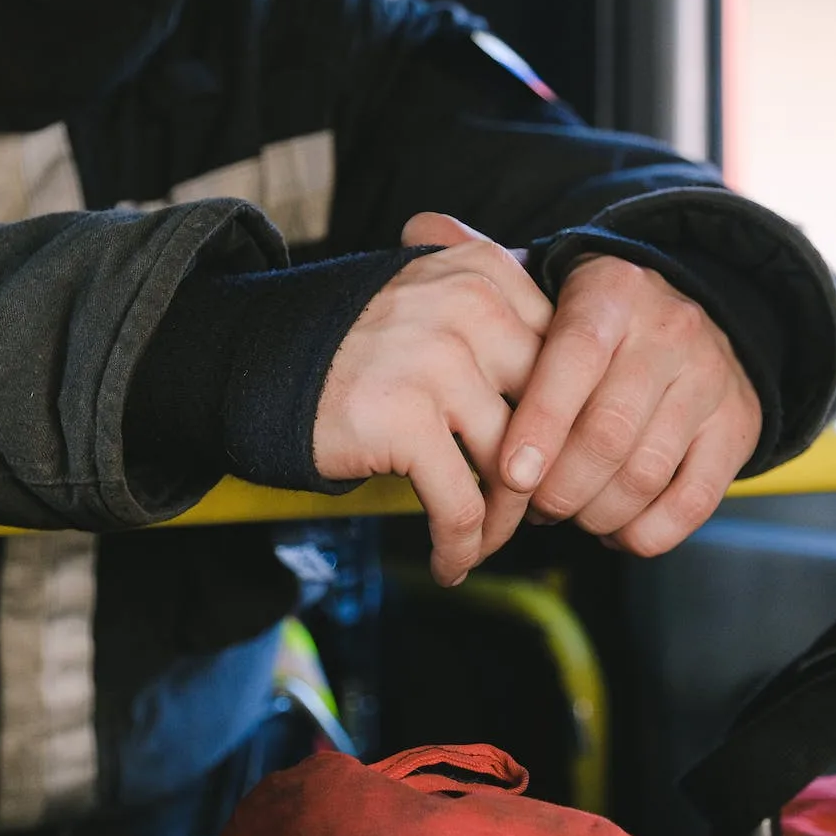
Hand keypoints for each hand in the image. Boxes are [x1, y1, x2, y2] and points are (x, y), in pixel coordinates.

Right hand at [314, 213, 550, 585]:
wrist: (254, 363)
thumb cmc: (355, 344)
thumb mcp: (430, 297)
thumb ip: (498, 312)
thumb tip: (581, 365)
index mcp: (484, 272)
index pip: (564, 359)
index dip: (566, 422)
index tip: (553, 462)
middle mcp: (467, 307)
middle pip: (546, 415)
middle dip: (545, 477)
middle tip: (533, 514)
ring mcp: (435, 362)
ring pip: (511, 468)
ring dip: (502, 523)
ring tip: (485, 544)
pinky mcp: (403, 420)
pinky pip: (461, 503)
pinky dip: (461, 546)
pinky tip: (449, 564)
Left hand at [494, 254, 760, 556]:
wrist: (703, 308)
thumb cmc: (595, 314)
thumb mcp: (549, 281)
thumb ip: (485, 269)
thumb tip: (411, 231)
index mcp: (611, 295)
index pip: (572, 363)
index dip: (538, 428)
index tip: (509, 475)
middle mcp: (670, 332)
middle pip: (607, 434)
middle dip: (557, 488)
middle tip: (529, 504)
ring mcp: (711, 381)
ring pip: (643, 474)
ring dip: (593, 514)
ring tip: (565, 513)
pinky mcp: (739, 427)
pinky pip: (691, 502)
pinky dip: (644, 531)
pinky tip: (614, 530)